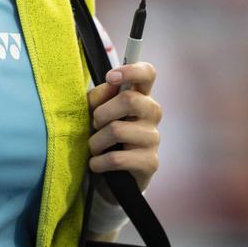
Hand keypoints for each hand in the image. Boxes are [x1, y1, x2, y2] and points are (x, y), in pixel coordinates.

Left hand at [87, 62, 162, 202]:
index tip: (111, 77)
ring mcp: (154, 138)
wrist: (107, 176)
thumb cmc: (101, 135)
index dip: (131, 71)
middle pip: (129, 100)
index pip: (148, 73)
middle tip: (94, 124)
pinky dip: (98, 162)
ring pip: (117, 130)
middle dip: (102, 112)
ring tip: (93, 147)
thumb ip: (99, 96)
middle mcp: (152, 113)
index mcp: (139, 95)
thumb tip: (110, 84)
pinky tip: (96, 164)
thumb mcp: (94, 112)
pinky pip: (117, 158)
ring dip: (96, 141)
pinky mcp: (150, 162)